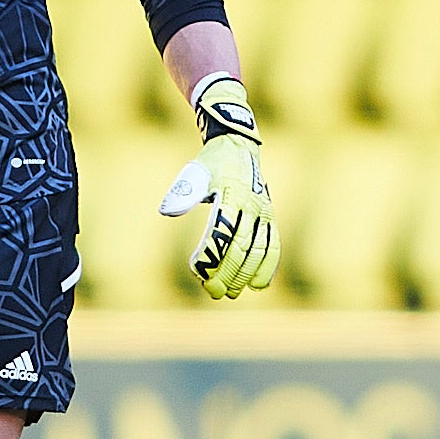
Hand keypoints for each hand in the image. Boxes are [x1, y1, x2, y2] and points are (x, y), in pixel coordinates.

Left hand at [159, 76, 278, 298]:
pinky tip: (258, 285)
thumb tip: (167, 211)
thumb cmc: (212, 162)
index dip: (211, 255)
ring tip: (233, 292)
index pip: (222, 231)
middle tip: (214, 292)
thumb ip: (183, 191)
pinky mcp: (270, 217)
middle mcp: (252, 205)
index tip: (197, 272)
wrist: (239, 146)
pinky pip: (273, 245)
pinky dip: (268, 266)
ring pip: (259, 249)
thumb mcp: (196, 171)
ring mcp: (264, 212)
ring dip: (247, 274)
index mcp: (232, 194)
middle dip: (228, 272)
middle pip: (242, 246)